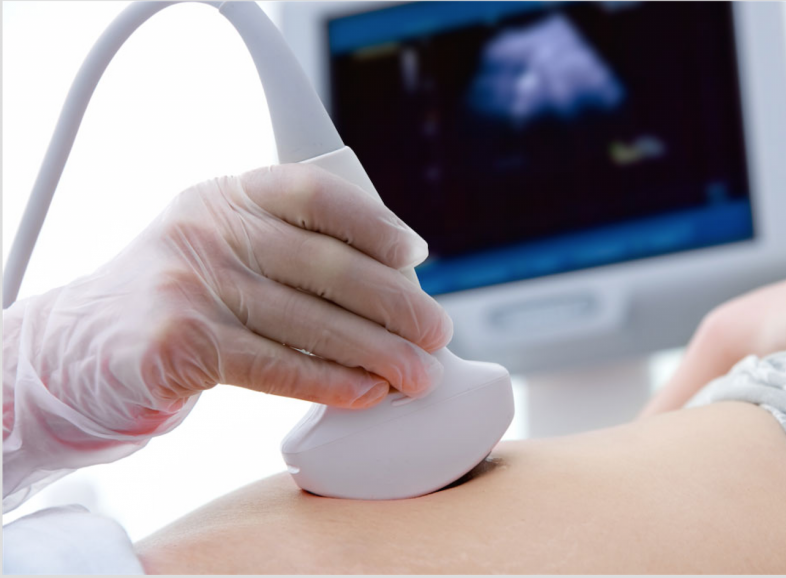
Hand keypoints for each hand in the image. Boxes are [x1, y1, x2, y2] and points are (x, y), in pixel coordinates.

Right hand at [5, 164, 452, 435]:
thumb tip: (395, 291)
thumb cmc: (183, 300)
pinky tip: (366, 393)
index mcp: (228, 195)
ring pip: (306, 321)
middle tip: (436, 334)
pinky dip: (327, 382)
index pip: (315, 193)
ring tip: (417, 376)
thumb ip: (288, 251)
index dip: (372, 223)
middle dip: (393, 304)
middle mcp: (207, 229)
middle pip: (323, 264)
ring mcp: (188, 283)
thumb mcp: (222, 248)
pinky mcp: (176, 343)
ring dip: (375, 353)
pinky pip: (272, 366)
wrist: (83, 348)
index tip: (415, 256)